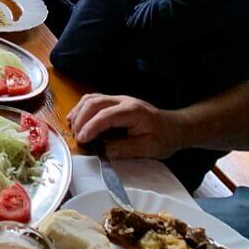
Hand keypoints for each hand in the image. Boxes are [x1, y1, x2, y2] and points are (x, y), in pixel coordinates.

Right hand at [67, 93, 186, 159]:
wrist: (175, 127)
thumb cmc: (163, 139)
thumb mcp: (147, 149)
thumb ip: (124, 149)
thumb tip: (101, 150)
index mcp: (133, 111)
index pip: (105, 116)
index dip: (90, 127)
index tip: (82, 141)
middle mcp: (123, 100)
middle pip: (94, 103)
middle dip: (81, 120)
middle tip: (76, 138)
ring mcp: (118, 99)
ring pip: (91, 98)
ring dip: (79, 112)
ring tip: (72, 129)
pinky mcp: (114, 102)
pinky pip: (93, 100)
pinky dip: (81, 109)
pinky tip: (75, 119)